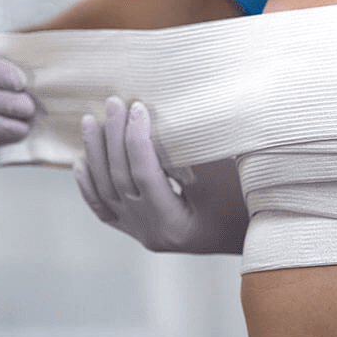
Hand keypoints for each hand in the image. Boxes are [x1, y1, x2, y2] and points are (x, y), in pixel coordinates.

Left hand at [77, 98, 247, 253]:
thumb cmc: (247, 203)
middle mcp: (151, 233)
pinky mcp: (141, 230)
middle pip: (120, 179)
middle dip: (114, 137)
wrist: (256, 232)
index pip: (144, 174)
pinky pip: (105, 210)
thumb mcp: (224, 179)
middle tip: (113, 103)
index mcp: (174, 224)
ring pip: (106, 192)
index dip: (137, 138)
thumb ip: (191, 155)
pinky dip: (90, 186)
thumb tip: (164, 121)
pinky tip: (80, 164)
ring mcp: (143, 233)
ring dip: (96, 155)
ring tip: (90, 122)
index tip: (139, 106)